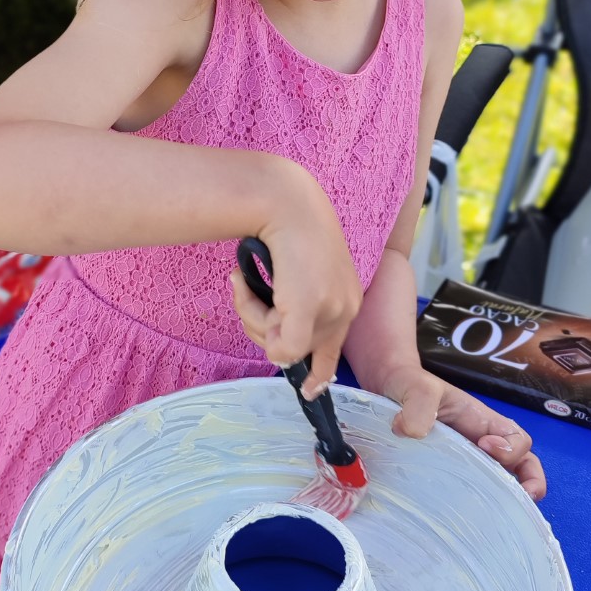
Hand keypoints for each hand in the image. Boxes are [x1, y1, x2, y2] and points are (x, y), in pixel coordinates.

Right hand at [230, 172, 362, 395]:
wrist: (282, 201)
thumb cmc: (284, 226)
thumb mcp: (297, 270)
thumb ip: (293, 304)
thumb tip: (276, 345)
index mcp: (348, 298)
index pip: (335, 348)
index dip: (320, 374)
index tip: (310, 390)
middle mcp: (346, 308)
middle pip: (299, 352)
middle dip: (262, 328)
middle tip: (244, 291)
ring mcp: (329, 311)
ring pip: (282, 349)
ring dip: (252, 317)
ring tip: (244, 280)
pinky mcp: (307, 311)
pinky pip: (279, 348)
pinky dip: (253, 319)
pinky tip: (242, 284)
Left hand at [383, 362, 546, 501]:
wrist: (385, 391)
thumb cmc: (407, 385)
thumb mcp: (415, 386)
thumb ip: (418, 404)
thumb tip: (412, 432)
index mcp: (481, 421)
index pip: (517, 438)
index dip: (512, 447)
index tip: (484, 446)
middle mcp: (480, 443)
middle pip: (521, 467)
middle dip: (526, 484)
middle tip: (509, 496)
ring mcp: (466, 461)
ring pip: (499, 484)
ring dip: (504, 500)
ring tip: (492, 515)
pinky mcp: (446, 476)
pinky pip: (470, 494)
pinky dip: (475, 508)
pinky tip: (459, 518)